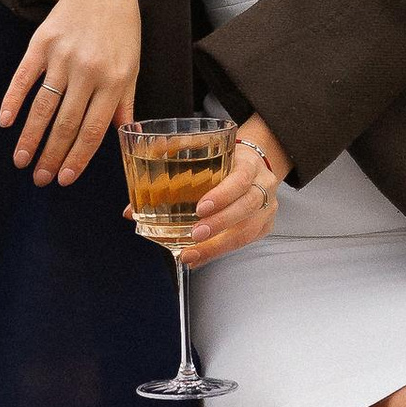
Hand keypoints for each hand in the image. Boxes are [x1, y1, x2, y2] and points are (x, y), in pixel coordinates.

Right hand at [1, 0, 139, 185]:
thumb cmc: (120, 31)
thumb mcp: (131, 67)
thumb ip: (124, 104)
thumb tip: (124, 138)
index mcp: (113, 81)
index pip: (93, 129)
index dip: (78, 157)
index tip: (65, 179)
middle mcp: (87, 71)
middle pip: (65, 123)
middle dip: (51, 156)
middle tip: (39, 179)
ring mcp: (61, 57)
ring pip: (43, 106)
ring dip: (30, 137)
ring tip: (21, 161)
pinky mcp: (40, 44)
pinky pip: (23, 78)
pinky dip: (12, 101)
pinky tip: (5, 123)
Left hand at [176, 116, 288, 264]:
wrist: (255, 163)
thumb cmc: (226, 158)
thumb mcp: (207, 149)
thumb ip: (173, 161)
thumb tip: (138, 191)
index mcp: (249, 164)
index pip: (240, 179)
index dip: (222, 195)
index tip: (200, 208)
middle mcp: (263, 186)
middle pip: (246, 207)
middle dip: (219, 224)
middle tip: (194, 234)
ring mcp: (267, 208)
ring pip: (247, 231)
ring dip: (218, 246)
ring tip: (191, 254)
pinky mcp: (264, 225)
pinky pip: (245, 242)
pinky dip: (219, 252)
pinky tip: (199, 257)